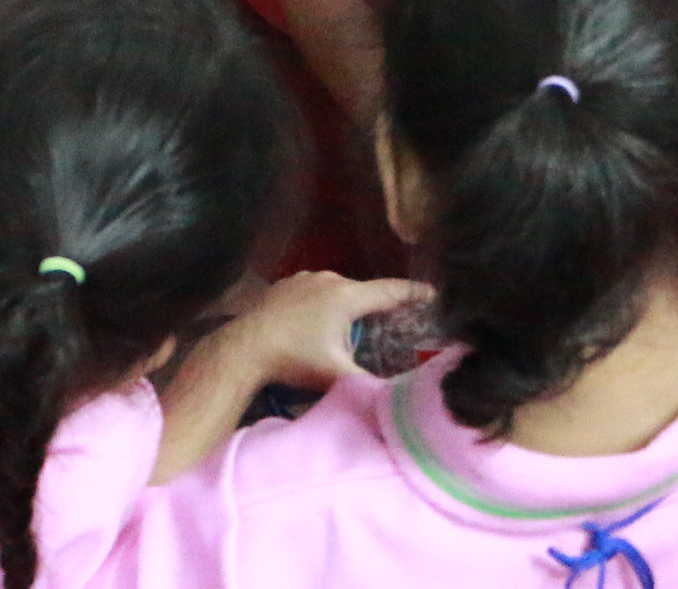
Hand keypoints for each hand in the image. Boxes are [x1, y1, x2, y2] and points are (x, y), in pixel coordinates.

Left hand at [216, 272, 434, 392]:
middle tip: (396, 321)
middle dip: (379, 306)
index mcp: (347, 296)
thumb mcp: (337, 375)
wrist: (243, 348)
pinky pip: (316, 292)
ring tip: (356, 327)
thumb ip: (370, 385)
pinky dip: (325, 305)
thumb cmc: (294, 359)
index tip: (434, 292)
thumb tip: (400, 398)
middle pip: (364, 292)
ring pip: (338, 291)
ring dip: (348, 306)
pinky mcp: (285, 284)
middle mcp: (329, 280)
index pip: (391, 291)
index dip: (415, 292)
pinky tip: (320, 324)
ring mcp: (304, 279)